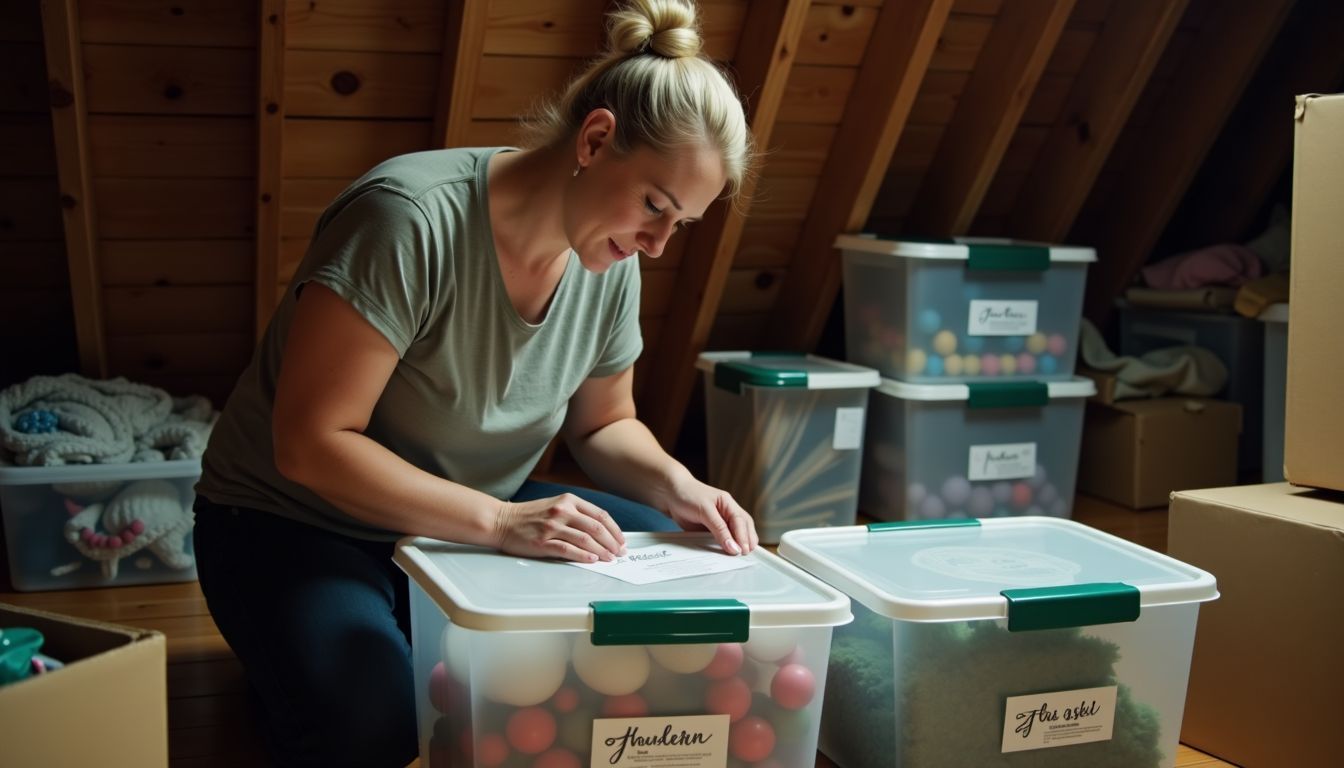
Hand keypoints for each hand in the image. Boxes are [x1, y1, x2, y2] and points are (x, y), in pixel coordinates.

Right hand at [494, 493, 626, 562]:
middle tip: (620, 552)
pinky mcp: (542, 542)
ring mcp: (552, 526)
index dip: (614, 530)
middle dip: (612, 542)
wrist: (500, 520)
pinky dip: (583, 556)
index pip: (600, 515)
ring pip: (585, 539)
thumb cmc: (528, 516)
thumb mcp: (555, 505)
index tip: (621, 540)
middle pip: (596, 527)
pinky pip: (568, 549)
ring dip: (601, 551)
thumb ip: (576, 514)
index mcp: (568, 500)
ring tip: (610, 559)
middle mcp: (562, 511)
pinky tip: (592, 560)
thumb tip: (600, 530)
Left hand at [663, 475, 758, 555]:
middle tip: (745, 554)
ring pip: (735, 533)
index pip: (741, 521)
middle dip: (747, 540)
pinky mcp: (710, 529)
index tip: (743, 550)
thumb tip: (733, 546)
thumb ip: (719, 529)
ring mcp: (719, 521)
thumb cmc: (687, 495)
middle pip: (744, 526)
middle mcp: (726, 512)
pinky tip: (727, 554)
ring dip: (739, 544)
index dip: (743, 536)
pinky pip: (721, 539)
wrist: (669, 493)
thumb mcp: (705, 511)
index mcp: (728, 503)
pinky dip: (726, 546)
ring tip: (741, 556)